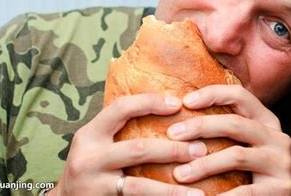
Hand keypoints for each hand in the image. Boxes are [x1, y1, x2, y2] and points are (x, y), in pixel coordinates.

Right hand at [50, 93, 204, 195]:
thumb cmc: (91, 166)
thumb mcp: (97, 142)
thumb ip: (120, 127)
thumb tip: (168, 105)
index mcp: (89, 135)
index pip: (121, 108)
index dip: (150, 102)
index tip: (178, 104)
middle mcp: (89, 159)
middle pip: (138, 149)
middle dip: (173, 149)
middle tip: (200, 150)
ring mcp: (94, 186)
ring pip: (139, 187)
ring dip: (172, 190)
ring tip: (198, 192)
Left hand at [166, 85, 290, 195]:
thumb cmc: (246, 174)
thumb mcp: (239, 145)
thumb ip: (221, 130)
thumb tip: (179, 110)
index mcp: (266, 121)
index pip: (240, 96)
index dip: (213, 94)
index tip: (185, 102)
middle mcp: (277, 137)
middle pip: (235, 123)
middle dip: (201, 126)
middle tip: (172, 134)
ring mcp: (281, 163)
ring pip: (236, 155)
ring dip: (203, 165)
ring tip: (179, 175)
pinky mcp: (281, 189)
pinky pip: (244, 191)